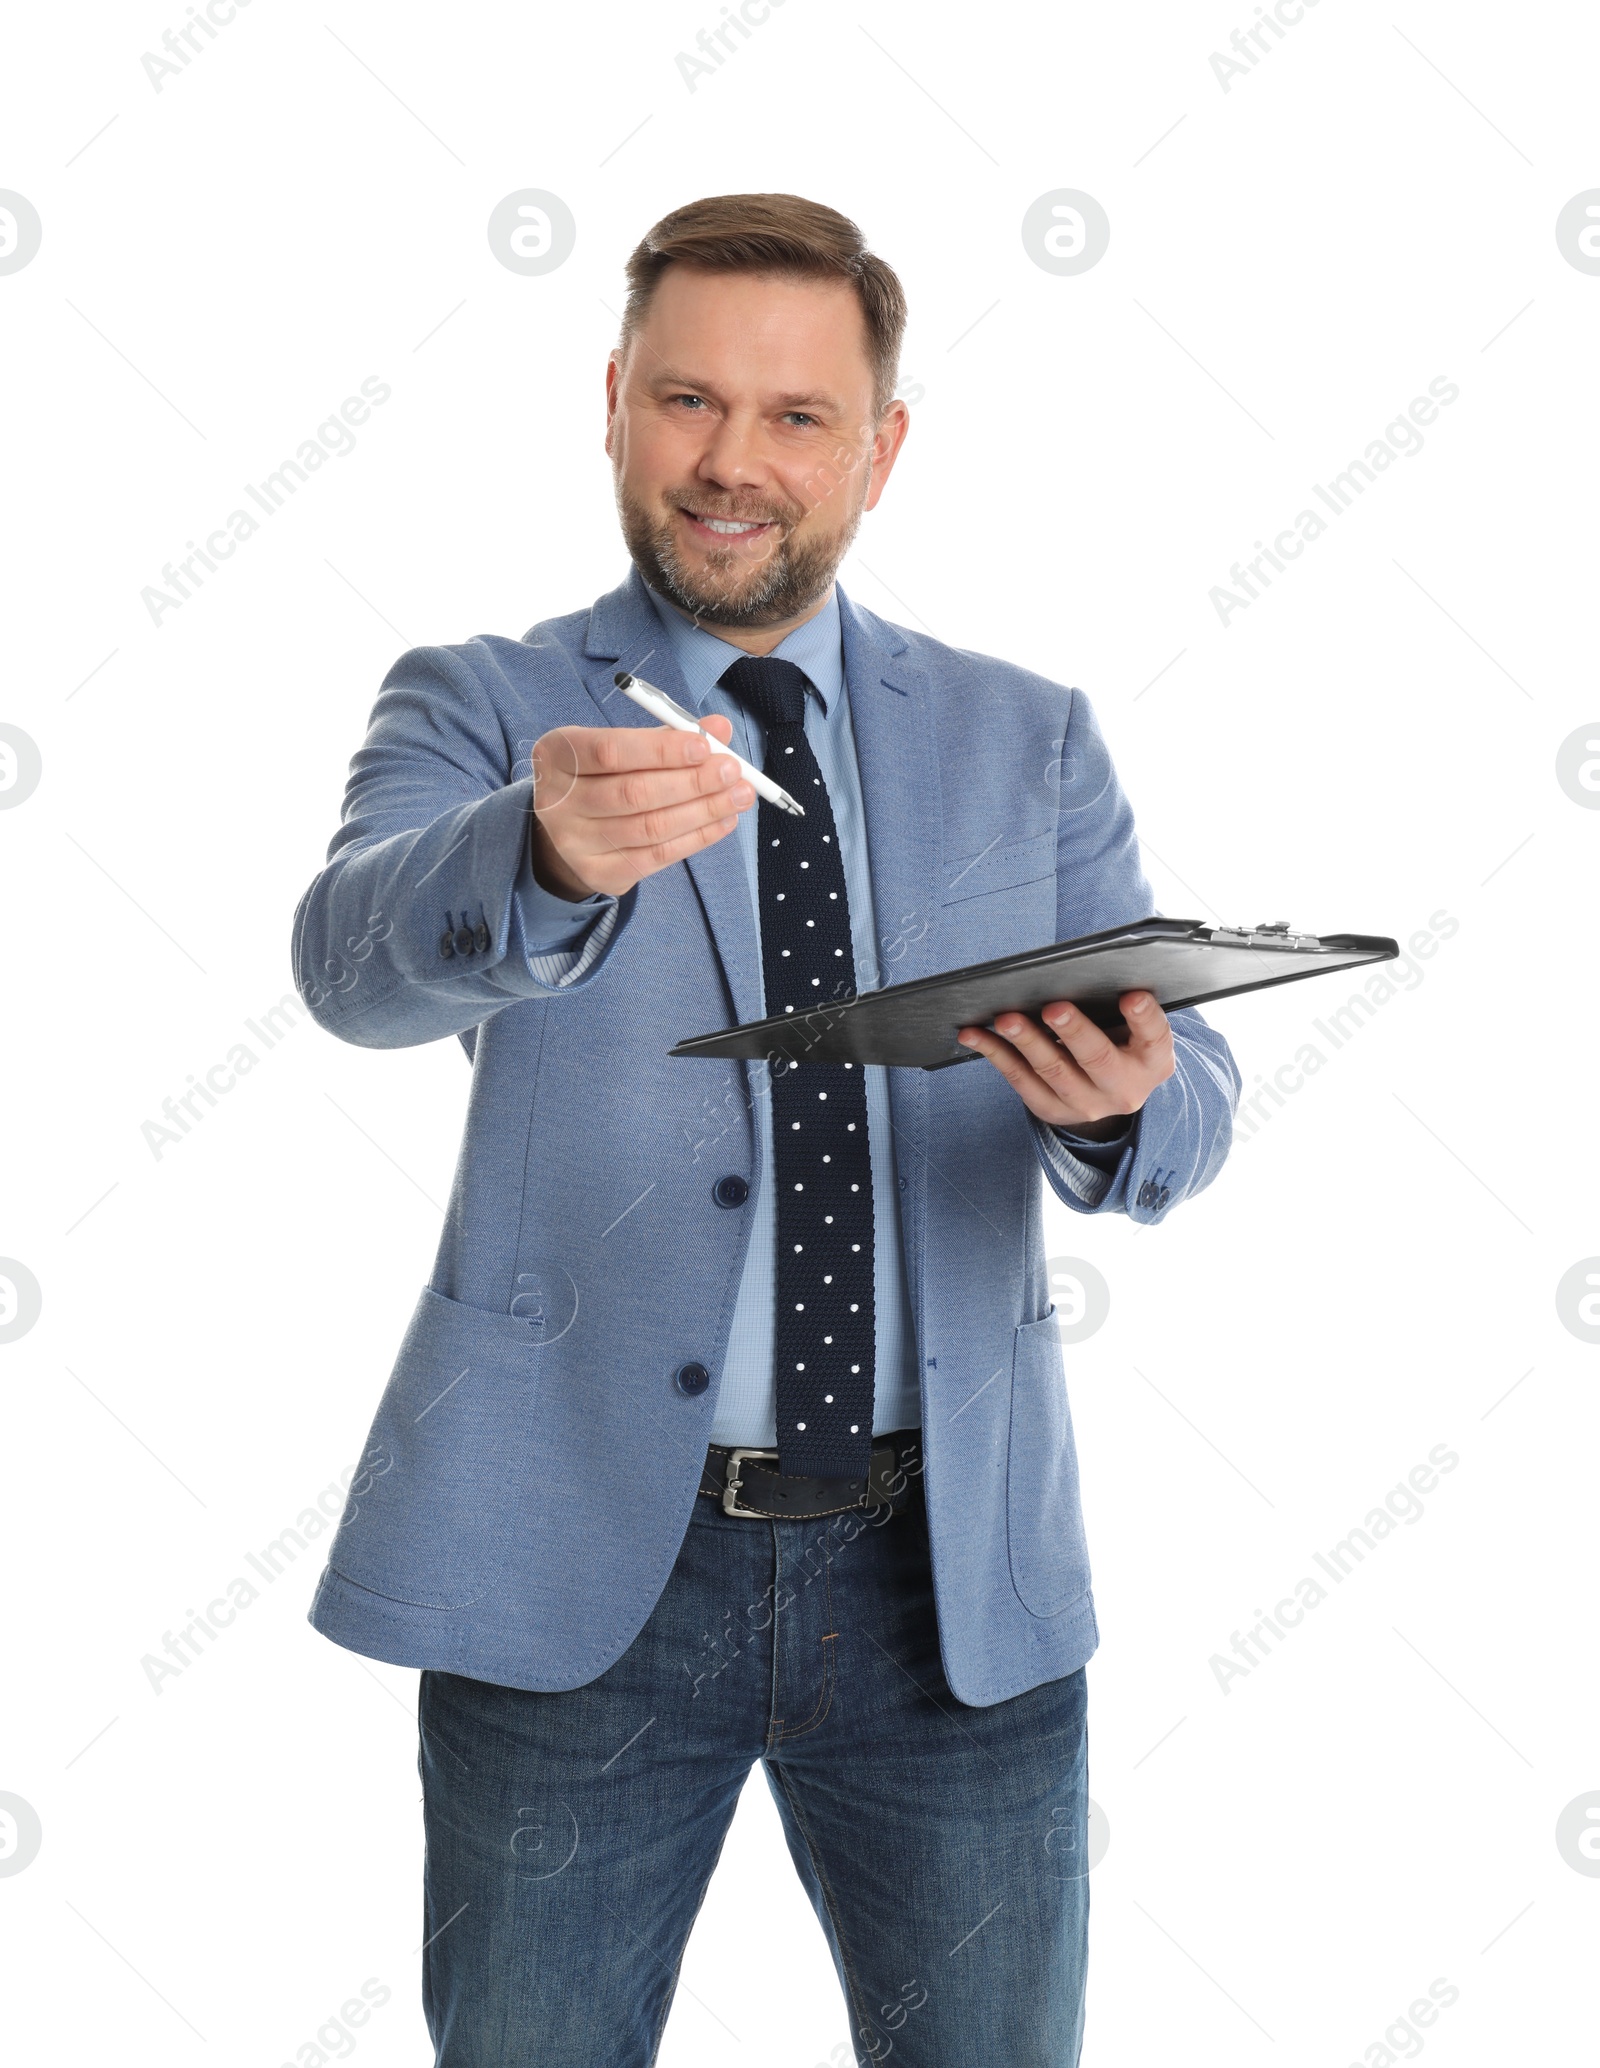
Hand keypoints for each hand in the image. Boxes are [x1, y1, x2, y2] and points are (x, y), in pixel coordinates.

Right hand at [529, 715, 753, 899]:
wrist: (569, 829)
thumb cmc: (602, 775)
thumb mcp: (624, 746)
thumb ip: (668, 735)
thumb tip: (719, 729)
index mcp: (558, 754)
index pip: (610, 752)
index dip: (661, 750)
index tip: (705, 746)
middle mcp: (558, 801)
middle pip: (633, 793)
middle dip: (692, 782)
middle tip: (733, 772)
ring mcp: (575, 843)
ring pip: (650, 828)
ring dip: (703, 811)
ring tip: (739, 795)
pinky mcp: (598, 873)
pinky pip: (656, 858)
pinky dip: (697, 838)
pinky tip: (723, 822)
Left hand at [955, 991, 1174, 1128]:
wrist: (1110, 1093)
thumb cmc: (1122, 1043)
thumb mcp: (1134, 1029)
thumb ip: (1120, 1007)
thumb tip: (1077, 972)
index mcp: (1153, 1062)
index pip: (1154, 1036)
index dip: (1144, 1017)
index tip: (1132, 996)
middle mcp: (1124, 1088)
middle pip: (1097, 1059)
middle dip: (1074, 1032)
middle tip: (1054, 1008)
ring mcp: (1088, 1104)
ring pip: (1053, 1071)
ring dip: (1026, 1042)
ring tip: (1005, 1019)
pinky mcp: (1053, 1110)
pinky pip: (1020, 1081)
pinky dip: (996, 1054)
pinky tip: (975, 1035)